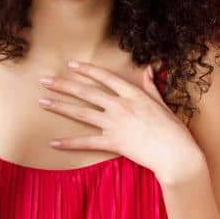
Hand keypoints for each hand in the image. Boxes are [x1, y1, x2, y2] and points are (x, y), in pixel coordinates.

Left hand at [36, 61, 205, 183]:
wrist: (177, 154)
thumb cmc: (174, 130)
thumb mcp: (163, 104)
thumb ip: (151, 87)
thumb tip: (149, 69)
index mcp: (133, 95)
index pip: (105, 77)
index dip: (87, 70)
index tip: (71, 64)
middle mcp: (120, 106)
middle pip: (86, 92)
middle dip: (63, 85)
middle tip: (45, 80)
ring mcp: (115, 124)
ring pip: (81, 113)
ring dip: (60, 106)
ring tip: (42, 102)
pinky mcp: (113, 143)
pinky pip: (86, 142)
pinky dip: (69, 143)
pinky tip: (53, 142)